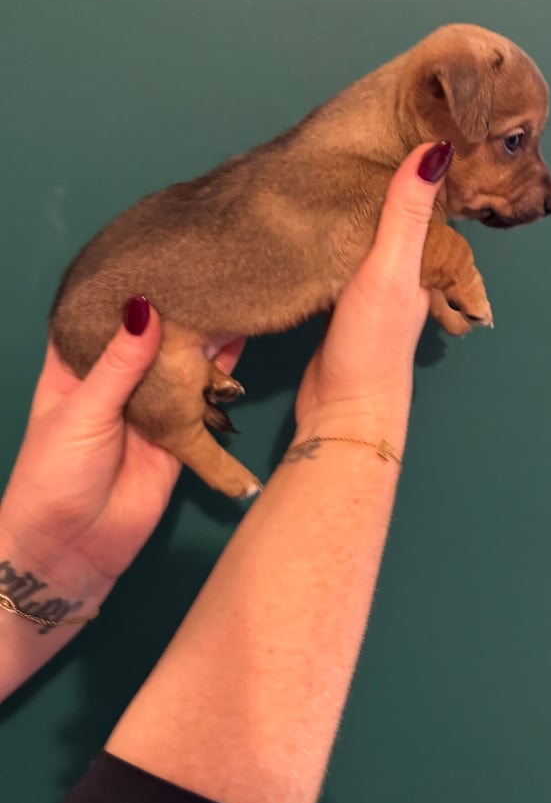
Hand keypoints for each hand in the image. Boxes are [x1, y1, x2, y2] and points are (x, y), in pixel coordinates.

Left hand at [0, 297, 243, 587]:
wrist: (74, 550)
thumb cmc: (56, 475)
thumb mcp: (82, 412)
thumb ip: (120, 364)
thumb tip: (146, 306)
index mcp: (76, 366)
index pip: (102, 315)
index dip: (126, 287)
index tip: (158, 252)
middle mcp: (116, 380)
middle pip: (149, 337)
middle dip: (175, 309)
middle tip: (209, 270)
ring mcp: (150, 405)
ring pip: (181, 363)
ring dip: (203, 337)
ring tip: (232, 295)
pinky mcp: (178, 433)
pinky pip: (204, 399)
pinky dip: (223, 377)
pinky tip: (242, 342)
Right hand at [295, 141, 452, 442]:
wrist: (342, 410)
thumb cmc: (371, 345)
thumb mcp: (388, 269)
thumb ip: (406, 213)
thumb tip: (436, 149)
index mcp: (422, 264)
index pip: (429, 204)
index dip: (423, 168)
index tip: (412, 127)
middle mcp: (403, 278)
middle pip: (400, 222)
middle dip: (388, 187)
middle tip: (366, 145)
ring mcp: (372, 296)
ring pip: (370, 242)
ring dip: (361, 216)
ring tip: (341, 180)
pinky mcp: (342, 311)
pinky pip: (343, 265)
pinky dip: (337, 244)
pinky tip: (320, 235)